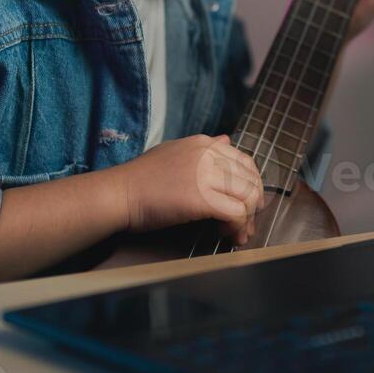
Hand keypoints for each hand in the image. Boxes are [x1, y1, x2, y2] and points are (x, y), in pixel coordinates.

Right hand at [116, 134, 264, 245]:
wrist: (119, 193)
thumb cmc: (141, 179)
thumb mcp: (174, 151)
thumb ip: (202, 149)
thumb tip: (226, 140)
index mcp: (203, 143)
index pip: (244, 161)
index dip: (251, 185)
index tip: (245, 204)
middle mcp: (208, 154)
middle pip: (251, 179)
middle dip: (254, 205)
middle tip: (246, 223)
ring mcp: (206, 175)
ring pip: (248, 196)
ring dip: (247, 219)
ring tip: (236, 232)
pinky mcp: (202, 198)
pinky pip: (236, 213)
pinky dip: (236, 226)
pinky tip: (224, 233)